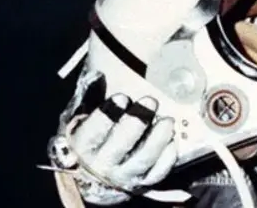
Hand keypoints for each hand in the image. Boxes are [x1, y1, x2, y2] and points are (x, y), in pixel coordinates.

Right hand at [51, 94, 177, 204]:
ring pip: (142, 160)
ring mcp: (124, 175)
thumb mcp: (84, 115)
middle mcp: (102, 164)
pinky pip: (157, 173)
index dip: (108, 115)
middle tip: (150, 101)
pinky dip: (167, 157)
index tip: (123, 97)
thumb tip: (99, 75)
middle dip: (137, 122)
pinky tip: (172, 139)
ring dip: (157, 139)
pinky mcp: (142, 181)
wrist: (95, 173)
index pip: (94, 131)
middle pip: (120, 145)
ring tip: (167, 120)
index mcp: (84, 144)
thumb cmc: (93, 135)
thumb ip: (92, 96)